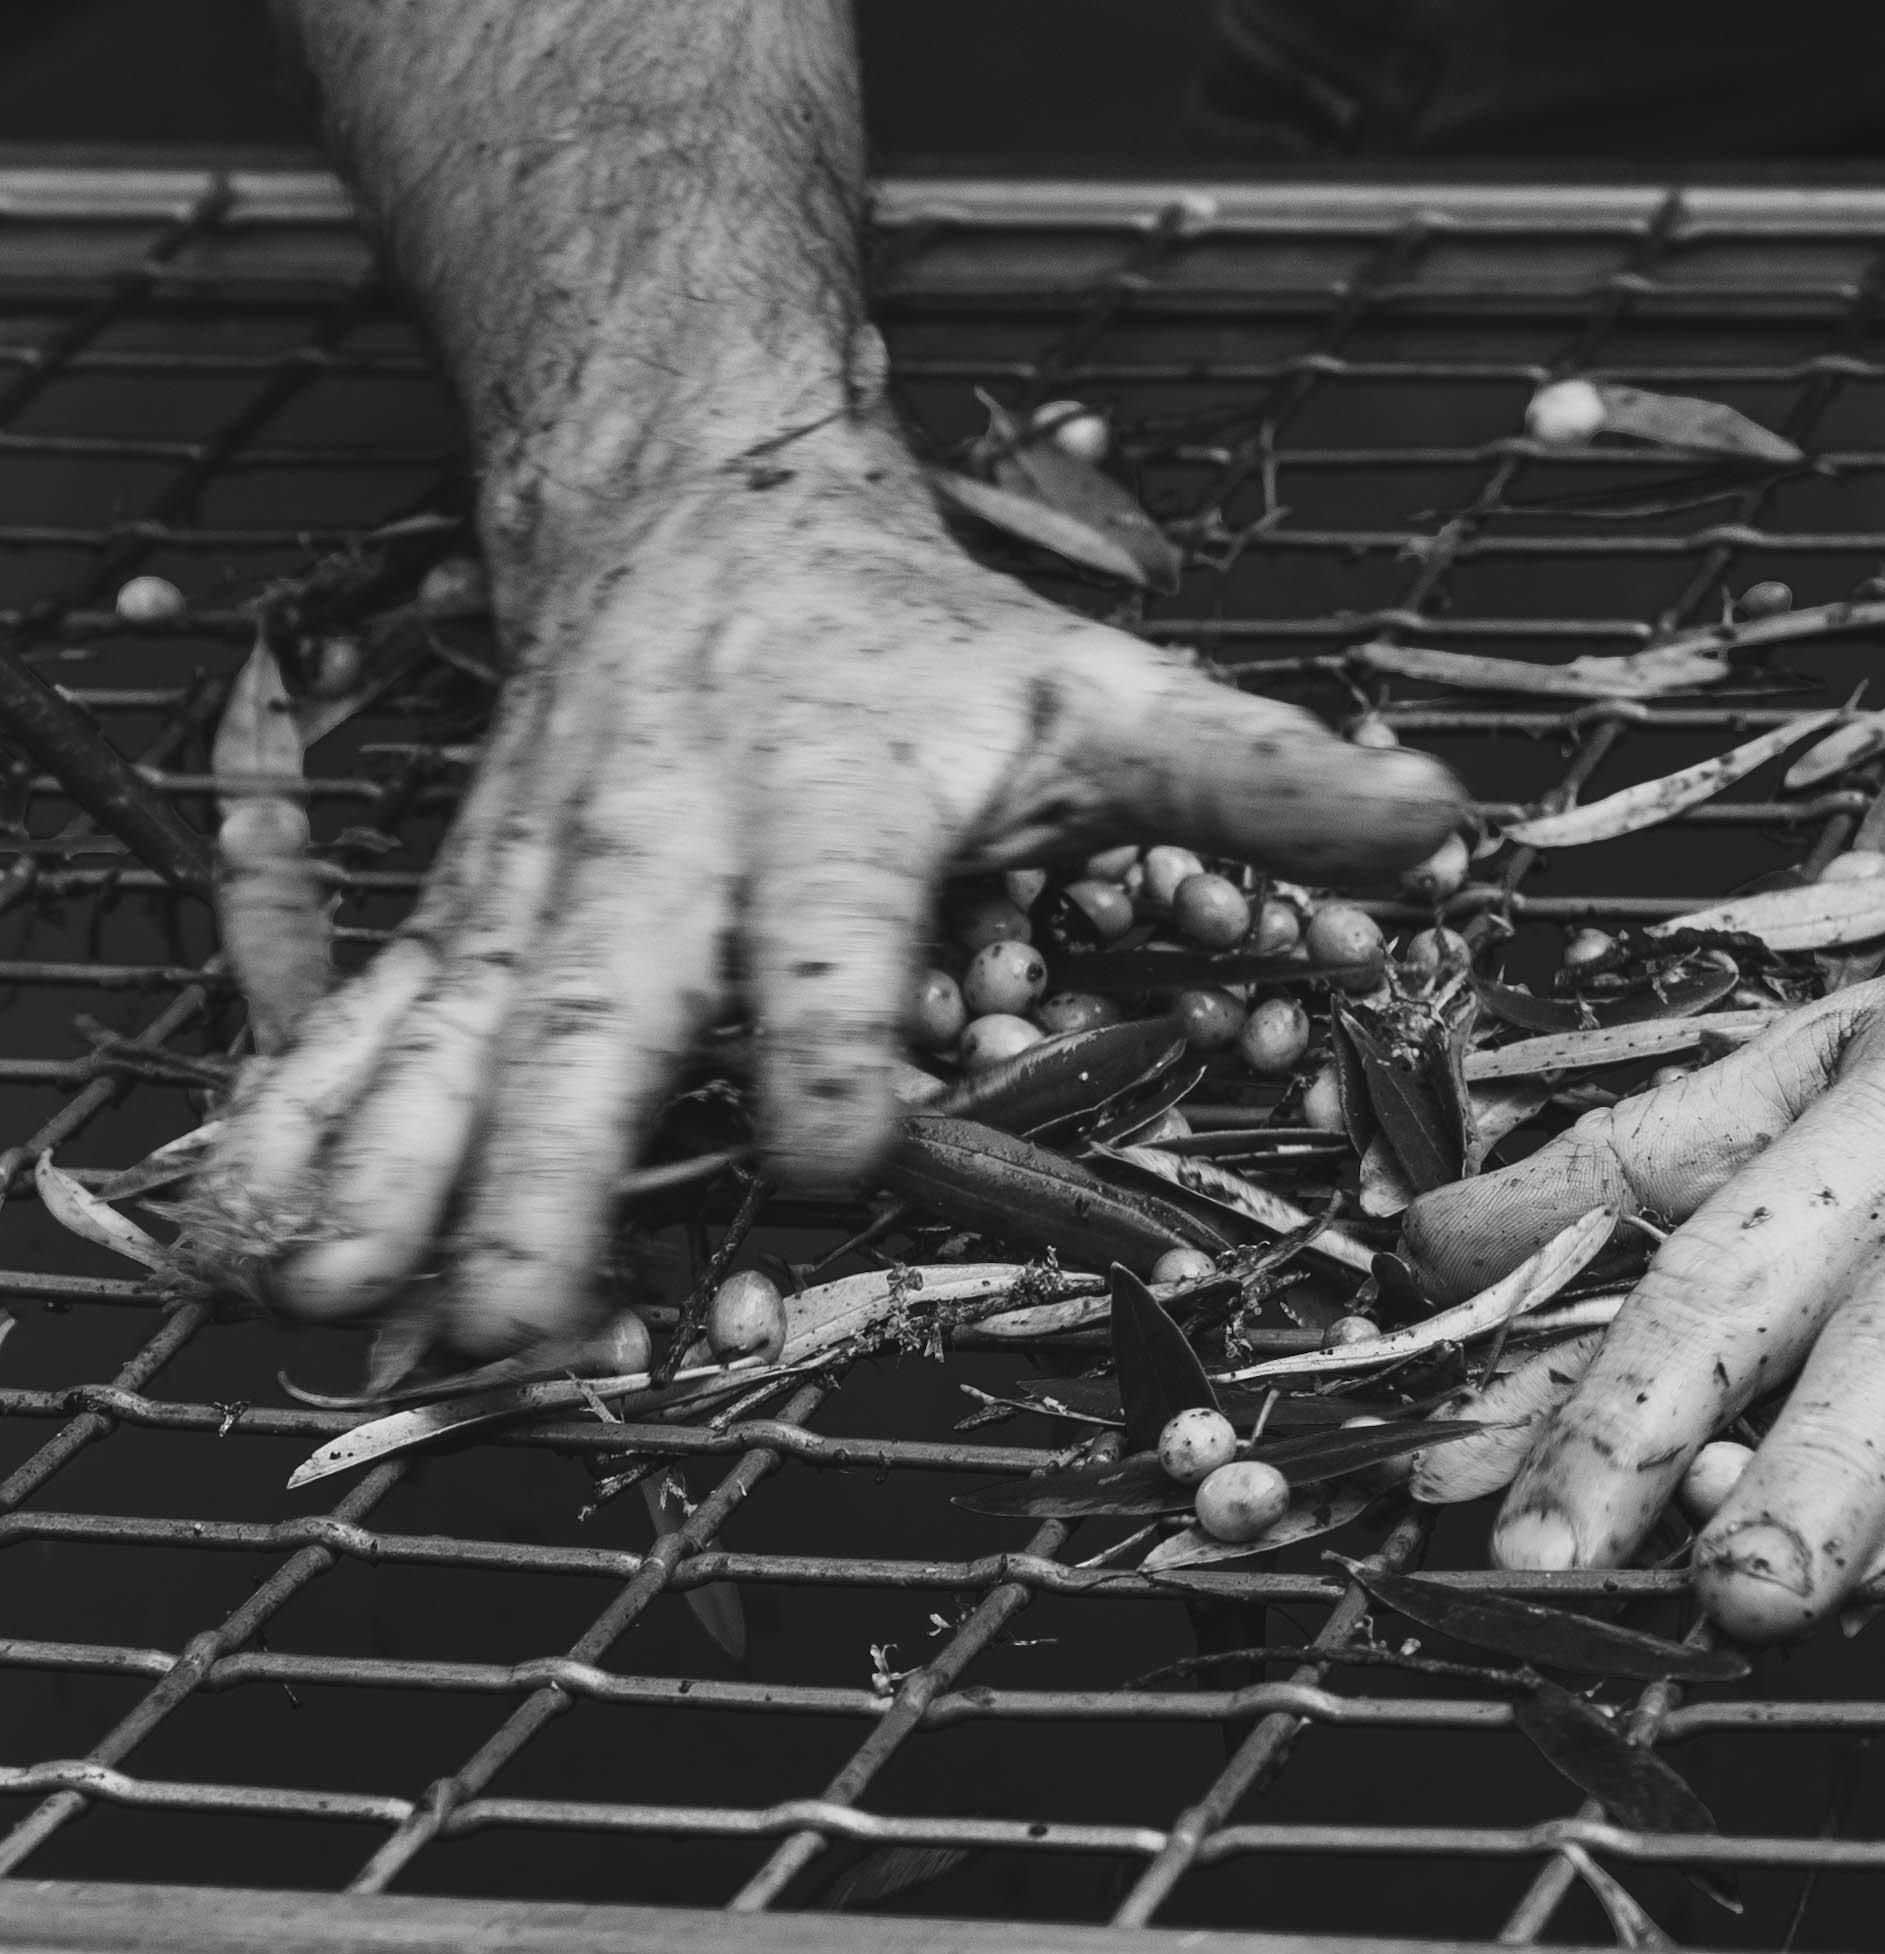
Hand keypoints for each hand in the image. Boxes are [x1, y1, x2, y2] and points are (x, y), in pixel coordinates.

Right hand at [190, 424, 1462, 1351]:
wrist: (694, 515)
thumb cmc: (913, 640)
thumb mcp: (1097, 682)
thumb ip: (1258, 771)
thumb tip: (1450, 822)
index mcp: (829, 792)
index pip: (831, 923)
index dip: (830, 1030)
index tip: (830, 1147)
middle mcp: (662, 842)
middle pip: (603, 1007)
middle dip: (554, 1163)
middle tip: (516, 1314)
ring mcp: (543, 887)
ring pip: (455, 1037)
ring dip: (391, 1176)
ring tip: (323, 1305)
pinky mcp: (468, 917)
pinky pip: (370, 1026)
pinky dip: (300, 1133)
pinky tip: (239, 1246)